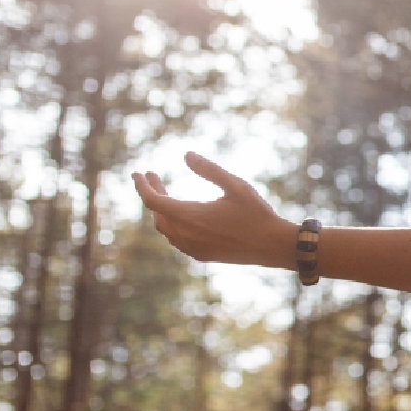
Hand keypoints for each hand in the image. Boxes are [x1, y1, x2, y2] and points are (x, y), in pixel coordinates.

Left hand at [133, 152, 293, 267]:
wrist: (272, 246)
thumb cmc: (256, 213)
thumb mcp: (236, 185)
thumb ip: (209, 170)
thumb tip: (186, 154)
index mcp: (189, 216)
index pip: (152, 200)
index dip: (142, 185)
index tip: (138, 173)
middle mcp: (186, 234)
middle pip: (157, 214)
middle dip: (153, 194)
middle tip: (154, 177)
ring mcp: (192, 248)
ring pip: (165, 229)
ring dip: (162, 211)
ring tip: (167, 195)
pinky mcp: (201, 255)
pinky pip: (176, 240)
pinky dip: (172, 225)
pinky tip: (182, 217)